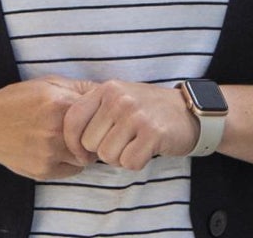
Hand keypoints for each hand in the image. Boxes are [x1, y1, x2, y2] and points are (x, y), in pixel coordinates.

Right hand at [0, 76, 96, 180]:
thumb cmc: (17, 100)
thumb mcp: (48, 83)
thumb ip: (78, 88)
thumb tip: (107, 92)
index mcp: (60, 105)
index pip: (101, 113)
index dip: (103, 114)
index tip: (101, 115)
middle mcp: (56, 131)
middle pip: (96, 138)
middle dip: (97, 135)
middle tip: (92, 130)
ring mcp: (50, 154)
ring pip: (86, 157)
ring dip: (86, 150)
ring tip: (76, 140)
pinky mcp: (44, 171)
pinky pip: (73, 170)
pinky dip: (72, 161)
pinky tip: (60, 150)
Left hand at [61, 80, 199, 171]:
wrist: (188, 111)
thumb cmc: (147, 109)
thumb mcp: (118, 98)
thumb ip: (93, 111)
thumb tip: (64, 137)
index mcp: (105, 89)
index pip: (72, 120)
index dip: (72, 142)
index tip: (83, 152)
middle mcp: (118, 99)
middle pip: (89, 143)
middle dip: (103, 150)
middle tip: (122, 141)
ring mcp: (136, 115)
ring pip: (108, 156)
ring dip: (120, 157)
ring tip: (134, 143)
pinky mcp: (153, 133)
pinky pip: (128, 163)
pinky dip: (136, 162)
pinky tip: (146, 150)